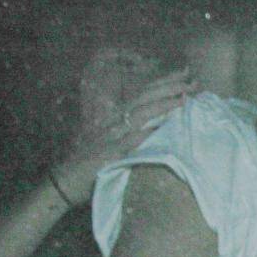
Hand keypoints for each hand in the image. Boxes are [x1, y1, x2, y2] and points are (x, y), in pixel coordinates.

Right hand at [54, 49, 197, 205]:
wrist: (65, 182)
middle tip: (192, 81)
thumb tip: (158, 129)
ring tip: (181, 99)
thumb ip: (134, 136)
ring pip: (137, 115)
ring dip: (160, 106)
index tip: (186, 74)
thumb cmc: (91, 166)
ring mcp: (110, 138)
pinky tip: (153, 129)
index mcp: (118, 120)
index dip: (165, 83)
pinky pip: (124, 144)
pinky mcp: (105, 156)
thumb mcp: (115, 146)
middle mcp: (114, 123)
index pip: (144, 95)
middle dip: (169, 88)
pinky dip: (139, 135)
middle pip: (144, 98)